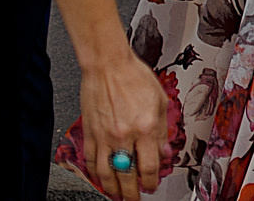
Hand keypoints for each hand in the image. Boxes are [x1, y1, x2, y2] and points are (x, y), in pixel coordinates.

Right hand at [76, 49, 168, 199]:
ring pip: (106, 173)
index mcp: (145, 127)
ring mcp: (104, 137)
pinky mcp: (90, 134)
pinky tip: (101, 179)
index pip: (149, 166)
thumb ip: (162, 130)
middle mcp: (124, 135)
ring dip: (113, 189)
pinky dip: (96, 174)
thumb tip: (164, 151)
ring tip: (118, 196)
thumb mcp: (161, 102)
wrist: (108, 66)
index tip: (152, 186)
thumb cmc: (134, 77)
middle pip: (126, 175)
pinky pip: (92, 161)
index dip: (151, 181)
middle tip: (135, 198)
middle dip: (132, 192)